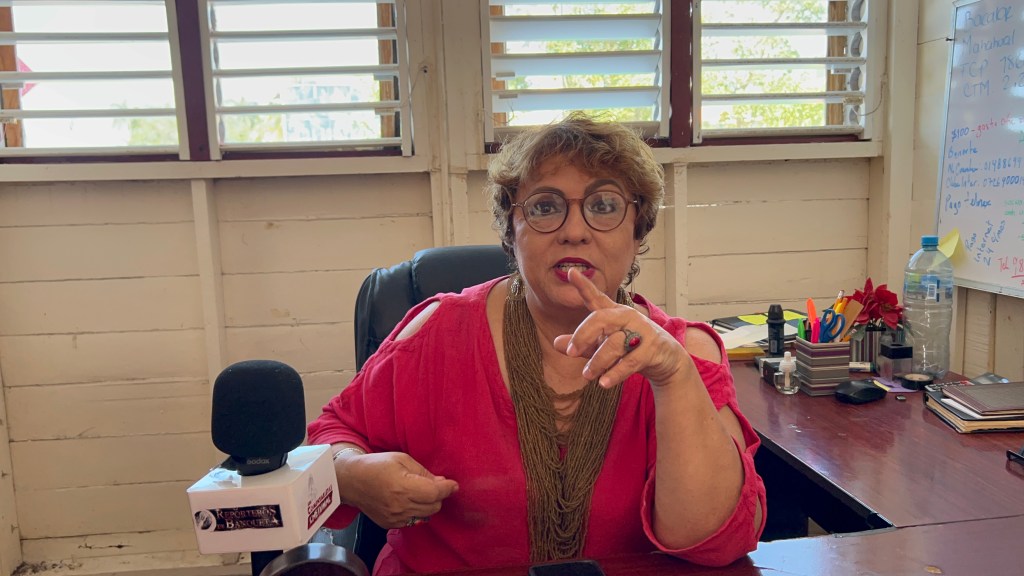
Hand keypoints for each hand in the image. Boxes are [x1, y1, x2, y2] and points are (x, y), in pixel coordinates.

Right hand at [338, 451, 458, 528]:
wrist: (350, 481)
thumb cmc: (376, 465)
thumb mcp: (401, 459)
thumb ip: (423, 472)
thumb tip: (441, 482)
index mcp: (403, 487)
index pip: (435, 493)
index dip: (448, 488)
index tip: (454, 484)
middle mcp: (400, 506)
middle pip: (434, 506)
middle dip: (438, 495)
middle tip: (433, 484)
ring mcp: (394, 518)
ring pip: (426, 515)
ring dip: (428, 504)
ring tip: (419, 491)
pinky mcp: (390, 524)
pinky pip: (413, 520)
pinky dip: (416, 511)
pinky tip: (408, 500)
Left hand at [552, 268, 690, 387]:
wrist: (667, 361)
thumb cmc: (631, 349)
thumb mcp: (604, 346)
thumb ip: (583, 344)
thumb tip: (556, 344)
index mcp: (613, 313)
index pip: (596, 297)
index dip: (583, 285)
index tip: (571, 272)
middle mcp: (627, 317)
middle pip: (601, 319)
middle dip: (583, 335)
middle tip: (570, 352)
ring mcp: (642, 331)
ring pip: (614, 343)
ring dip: (598, 361)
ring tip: (587, 375)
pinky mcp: (652, 348)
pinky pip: (631, 360)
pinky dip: (616, 373)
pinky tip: (604, 382)